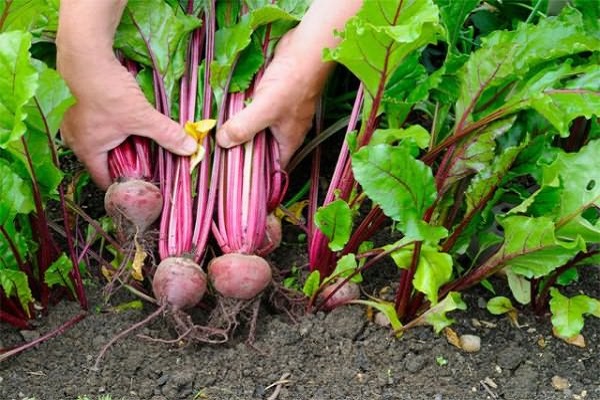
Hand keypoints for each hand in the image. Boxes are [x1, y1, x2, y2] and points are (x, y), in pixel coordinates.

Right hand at [57, 52, 196, 189]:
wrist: (88, 59)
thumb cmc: (110, 93)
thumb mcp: (142, 116)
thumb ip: (166, 134)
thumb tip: (190, 148)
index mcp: (88, 152)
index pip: (105, 181)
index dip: (124, 186)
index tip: (143, 187)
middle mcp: (77, 142)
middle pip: (104, 164)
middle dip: (125, 166)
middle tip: (147, 166)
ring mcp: (76, 125)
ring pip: (101, 145)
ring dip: (119, 146)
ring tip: (140, 146)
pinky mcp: (81, 109)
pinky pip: (98, 128)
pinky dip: (112, 130)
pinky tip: (127, 125)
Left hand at [216, 29, 319, 167]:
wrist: (306, 49)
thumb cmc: (292, 82)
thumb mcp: (264, 109)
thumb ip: (243, 127)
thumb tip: (222, 142)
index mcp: (288, 141)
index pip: (270, 168)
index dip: (253, 174)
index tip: (231, 174)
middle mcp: (284, 130)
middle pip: (259, 148)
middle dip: (241, 149)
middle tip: (216, 153)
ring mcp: (279, 113)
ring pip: (255, 128)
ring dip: (240, 128)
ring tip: (216, 134)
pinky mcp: (272, 97)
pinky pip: (254, 110)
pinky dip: (242, 111)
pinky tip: (226, 110)